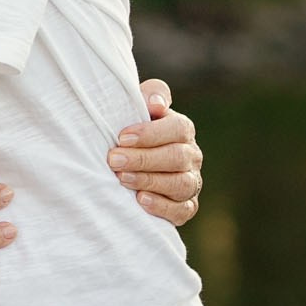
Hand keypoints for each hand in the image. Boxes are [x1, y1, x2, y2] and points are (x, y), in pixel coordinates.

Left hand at [109, 78, 202, 225]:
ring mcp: (191, 182)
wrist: (127, 160)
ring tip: (122, 179)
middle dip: (143, 159)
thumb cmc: (130, 129)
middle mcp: (191, 156)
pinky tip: (141, 201)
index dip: (150, 133)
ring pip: (180, 184)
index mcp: (182, 129)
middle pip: (177, 157)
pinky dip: (162, 206)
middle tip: (114, 160)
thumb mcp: (138, 106)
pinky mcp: (185, 206)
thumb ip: (151, 95)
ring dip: (149, 181)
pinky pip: (182, 210)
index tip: (122, 137)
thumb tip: (156, 104)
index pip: (177, 129)